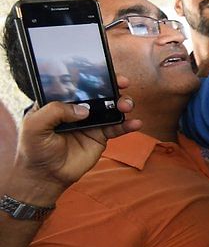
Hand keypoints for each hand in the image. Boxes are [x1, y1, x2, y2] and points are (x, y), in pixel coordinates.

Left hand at [8, 79, 140, 203]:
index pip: (76, 83)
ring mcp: (91, 122)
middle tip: (122, 83)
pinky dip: (128, 125)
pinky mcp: (101, 136)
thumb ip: (55, 111)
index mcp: (59, 101)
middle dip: (113, 85)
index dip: (90, 75)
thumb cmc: (34, 148)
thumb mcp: (35, 125)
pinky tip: (136, 123)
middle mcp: (77, 109)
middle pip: (99, 92)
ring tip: (126, 106)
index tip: (103, 71)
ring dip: (123, 103)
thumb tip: (84, 110)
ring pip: (111, 108)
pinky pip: (118, 127)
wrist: (46, 175)